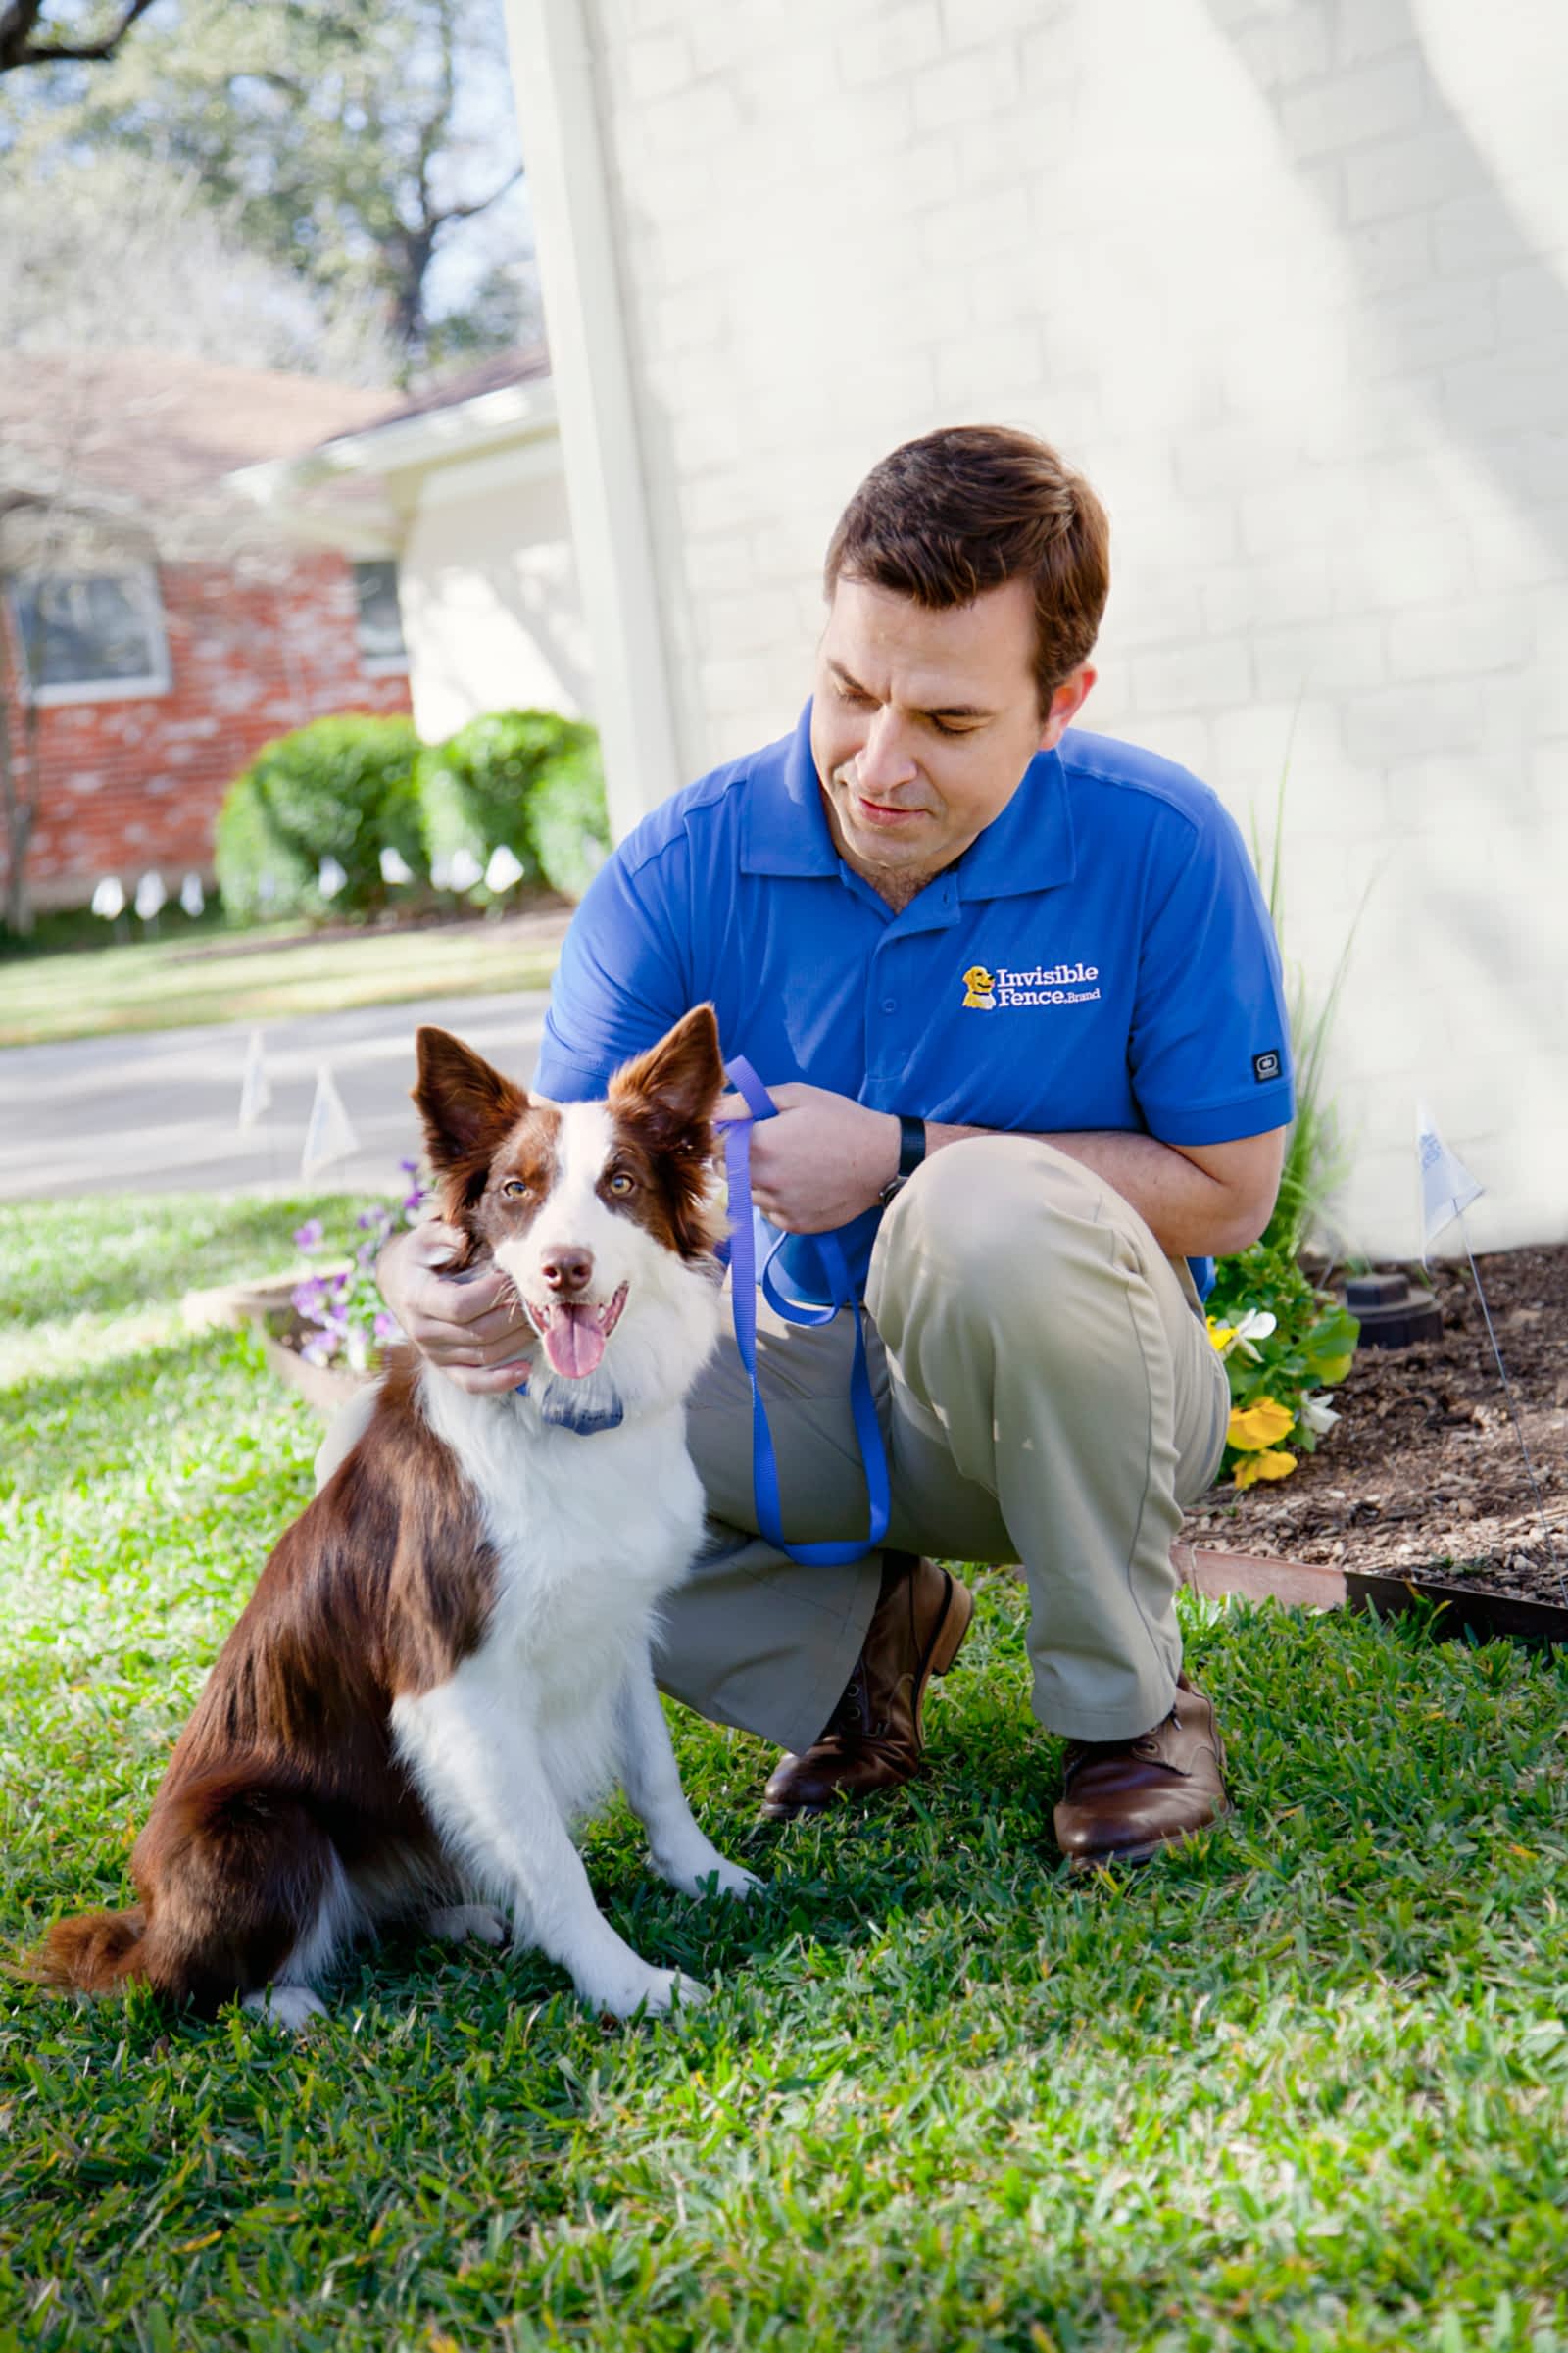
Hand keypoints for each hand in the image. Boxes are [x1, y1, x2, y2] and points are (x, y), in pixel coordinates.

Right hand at [377, 1220, 535, 1394]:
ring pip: (484, 1356)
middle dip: (515, 1316)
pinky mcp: (444, 1367)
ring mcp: (433, 1353)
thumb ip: (446, 1234)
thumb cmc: (420, 1255)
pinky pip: (471, 1382)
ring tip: (543, 1322)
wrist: (399, 1283)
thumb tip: (465, 1237)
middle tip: (541, 1299)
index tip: (513, 1277)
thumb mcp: (427, 1236)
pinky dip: (500, 1381)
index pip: (460, 1306)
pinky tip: (525, 1370)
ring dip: (518, 1341)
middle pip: (479, 1333)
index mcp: (418, 1298)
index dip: (492, 1294)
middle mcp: (423, 1331)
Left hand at [715, 1082, 898, 1232]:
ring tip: (788, 1165)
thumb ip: (749, 1101)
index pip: (716, 1146)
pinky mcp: (794, 1224)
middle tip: (764, 1147)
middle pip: (725, 1172)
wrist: (883, 1160)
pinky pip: (769, 1213)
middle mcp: (765, 1180)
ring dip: (756, 1180)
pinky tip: (799, 1184)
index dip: (725, 1136)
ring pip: (746, 1194)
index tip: (742, 1131)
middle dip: (734, 1158)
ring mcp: (779, 1206)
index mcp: (761, 1145)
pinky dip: (776, 1201)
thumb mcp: (797, 1096)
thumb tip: (715, 1109)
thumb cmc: (841, 1121)